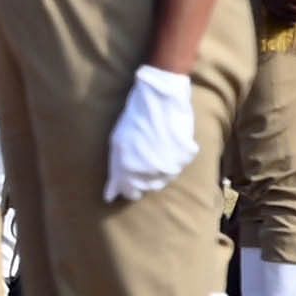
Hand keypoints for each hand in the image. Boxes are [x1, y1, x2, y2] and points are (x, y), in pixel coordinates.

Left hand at [104, 64, 193, 201]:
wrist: (160, 97)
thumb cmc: (134, 118)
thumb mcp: (118, 144)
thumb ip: (115, 172)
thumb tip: (109, 198)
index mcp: (130, 169)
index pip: (131, 194)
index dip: (129, 186)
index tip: (129, 177)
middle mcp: (151, 171)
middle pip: (149, 188)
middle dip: (143, 177)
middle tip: (143, 156)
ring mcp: (171, 164)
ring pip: (165, 179)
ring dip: (159, 169)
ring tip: (155, 148)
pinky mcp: (186, 156)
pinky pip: (179, 165)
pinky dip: (174, 158)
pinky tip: (168, 142)